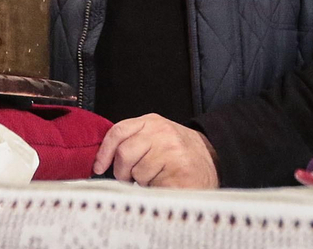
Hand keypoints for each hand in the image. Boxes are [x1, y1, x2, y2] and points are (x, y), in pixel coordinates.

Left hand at [92, 114, 219, 188]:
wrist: (213, 160)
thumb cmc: (179, 152)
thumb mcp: (155, 136)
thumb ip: (132, 140)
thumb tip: (103, 160)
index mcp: (152, 123)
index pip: (118, 131)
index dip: (104, 151)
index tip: (98, 167)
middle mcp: (162, 133)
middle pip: (124, 154)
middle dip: (123, 171)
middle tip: (133, 178)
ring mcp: (172, 152)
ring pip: (138, 173)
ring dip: (142, 182)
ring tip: (157, 177)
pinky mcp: (180, 172)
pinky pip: (152, 186)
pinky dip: (154, 190)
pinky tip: (164, 184)